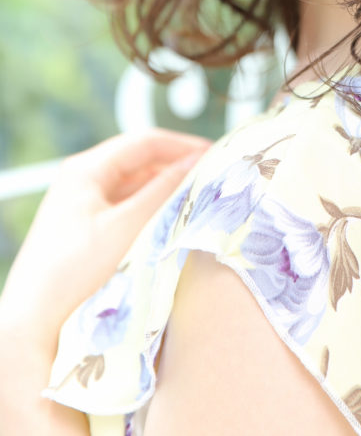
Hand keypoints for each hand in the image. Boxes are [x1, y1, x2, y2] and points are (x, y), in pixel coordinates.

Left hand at [0, 129, 209, 355]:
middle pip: (141, 165)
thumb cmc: (72, 276)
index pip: (146, 142)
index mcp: (85, 171)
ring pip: (136, 191)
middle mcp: (81, 184)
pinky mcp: (86, 236)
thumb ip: (165, 192)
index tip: (216, 157)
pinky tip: (170, 228)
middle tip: (211, 183)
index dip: (184, 147)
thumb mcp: (127, 228)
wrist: (32, 331)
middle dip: (177, 172)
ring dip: (166, 195)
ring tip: (196, 205)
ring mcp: (82, 210)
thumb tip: (196, 164)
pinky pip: (128, 214)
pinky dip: (152, 215)